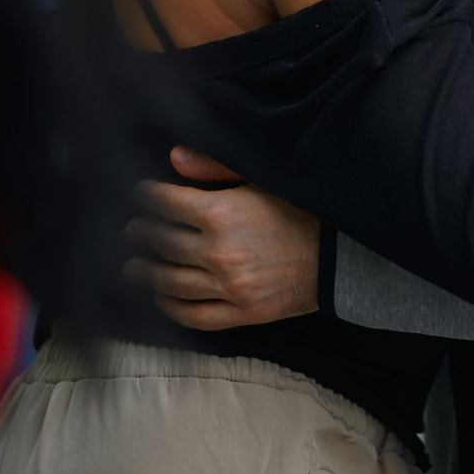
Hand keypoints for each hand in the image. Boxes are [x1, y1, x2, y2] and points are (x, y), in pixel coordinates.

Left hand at [126, 147, 320, 329]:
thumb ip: (216, 167)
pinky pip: (195, 315)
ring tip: (132, 267)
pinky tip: (160, 298)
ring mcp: (230, 287)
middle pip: (163, 243)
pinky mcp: (243, 313)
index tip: (140, 194)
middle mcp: (220, 252)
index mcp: (223, 213)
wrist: (341, 256)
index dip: (148, 197)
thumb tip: (173, 157)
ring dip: (146, 273)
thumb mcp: (263, 179)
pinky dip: (171, 308)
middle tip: (131, 230)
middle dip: (142, 233)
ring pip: (171, 282)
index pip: (168, 203)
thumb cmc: (303, 210)